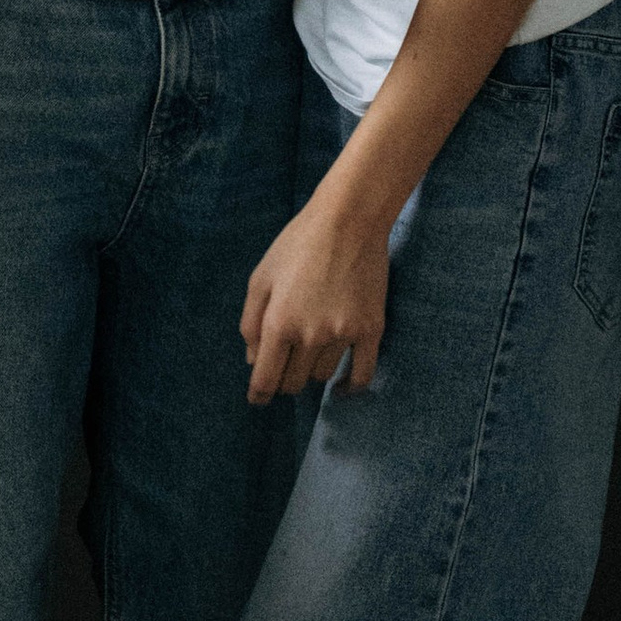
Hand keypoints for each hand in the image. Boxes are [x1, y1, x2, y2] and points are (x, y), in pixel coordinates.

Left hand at [241, 190, 392, 405]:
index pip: (265, 378)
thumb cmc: (298, 244)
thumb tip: (252, 361)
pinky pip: (361, 374)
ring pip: (322, 376)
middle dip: (284, 381)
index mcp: (278, 323)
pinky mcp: (371, 329)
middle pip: (294, 382)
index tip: (258, 400)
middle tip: (284, 368)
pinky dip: (349, 387)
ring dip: (312, 372)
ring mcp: (343, 335)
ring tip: (310, 352)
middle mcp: (310, 335)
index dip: (259, 394)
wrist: (349, 220)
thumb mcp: (261, 277)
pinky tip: (341, 388)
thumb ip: (250, 323)